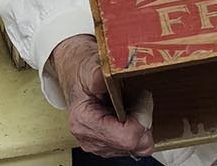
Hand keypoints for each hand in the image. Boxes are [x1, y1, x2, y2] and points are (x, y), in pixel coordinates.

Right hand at [49, 34, 153, 156]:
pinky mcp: (107, 147)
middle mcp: (89, 139)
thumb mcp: (89, 68)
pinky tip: (126, 114)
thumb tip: (110, 74)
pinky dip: (135, 130)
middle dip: (143, 123)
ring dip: (140, 127)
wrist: (73, 75)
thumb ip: (99, 75)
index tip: (142, 100)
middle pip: (135, 145)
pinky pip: (133, 147)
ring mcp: (98, 146)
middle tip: (138, 101)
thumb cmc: (81, 73)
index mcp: (84, 122)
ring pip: (137, 148)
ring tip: (129, 106)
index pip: (127, 138)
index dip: (141, 119)